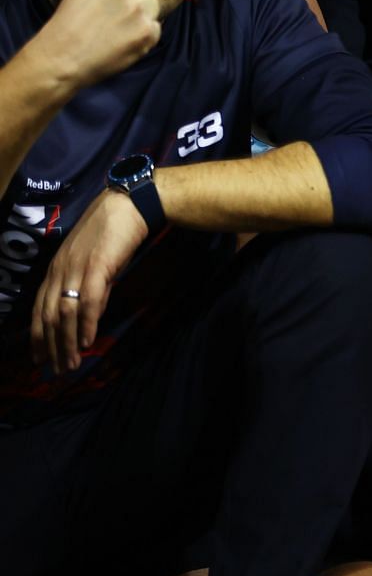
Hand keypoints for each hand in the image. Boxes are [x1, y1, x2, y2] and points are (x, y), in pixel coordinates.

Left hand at [31, 190, 148, 372]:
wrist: (129, 205)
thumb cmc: (114, 231)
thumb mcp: (95, 261)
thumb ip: (89, 284)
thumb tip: (89, 310)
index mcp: (56, 268)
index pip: (39, 308)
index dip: (38, 335)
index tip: (40, 357)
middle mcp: (59, 270)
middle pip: (48, 315)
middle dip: (50, 346)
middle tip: (55, 370)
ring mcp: (76, 268)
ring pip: (64, 313)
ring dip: (66, 342)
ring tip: (70, 364)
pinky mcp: (97, 267)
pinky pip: (88, 301)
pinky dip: (87, 323)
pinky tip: (87, 341)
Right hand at [37, 0, 161, 88]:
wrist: (63, 54)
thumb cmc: (70, 19)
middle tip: (118, 7)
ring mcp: (139, 6)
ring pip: (154, 4)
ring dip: (142, 14)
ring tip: (117, 25)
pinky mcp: (148, 30)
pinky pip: (155, 27)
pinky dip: (143, 34)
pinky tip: (122, 39)